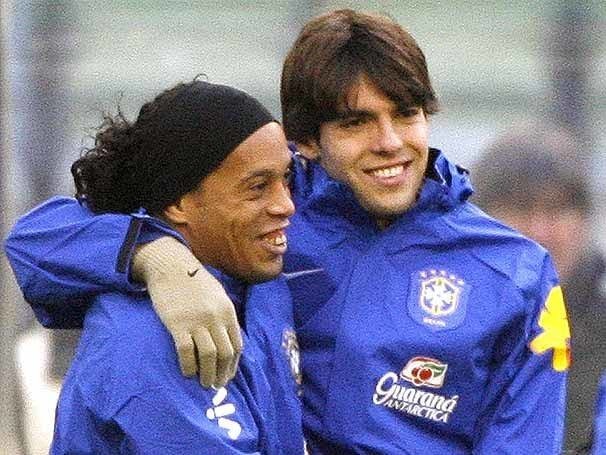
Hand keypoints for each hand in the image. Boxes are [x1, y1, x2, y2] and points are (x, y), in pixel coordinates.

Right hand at [133, 237, 242, 387]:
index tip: (228, 376)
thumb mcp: (217, 294)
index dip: (233, 364)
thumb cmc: (193, 281)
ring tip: (204, 384)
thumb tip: (227, 339)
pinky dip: (188, 366)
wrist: (171, 266)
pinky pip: (186, 352)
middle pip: (225, 353)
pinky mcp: (177, 324)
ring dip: (207, 374)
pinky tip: (187, 372)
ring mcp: (197, 321)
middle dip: (222, 374)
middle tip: (216, 385)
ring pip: (209, 356)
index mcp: (227, 311)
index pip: (236, 344)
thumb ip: (223, 315)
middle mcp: (215, 317)